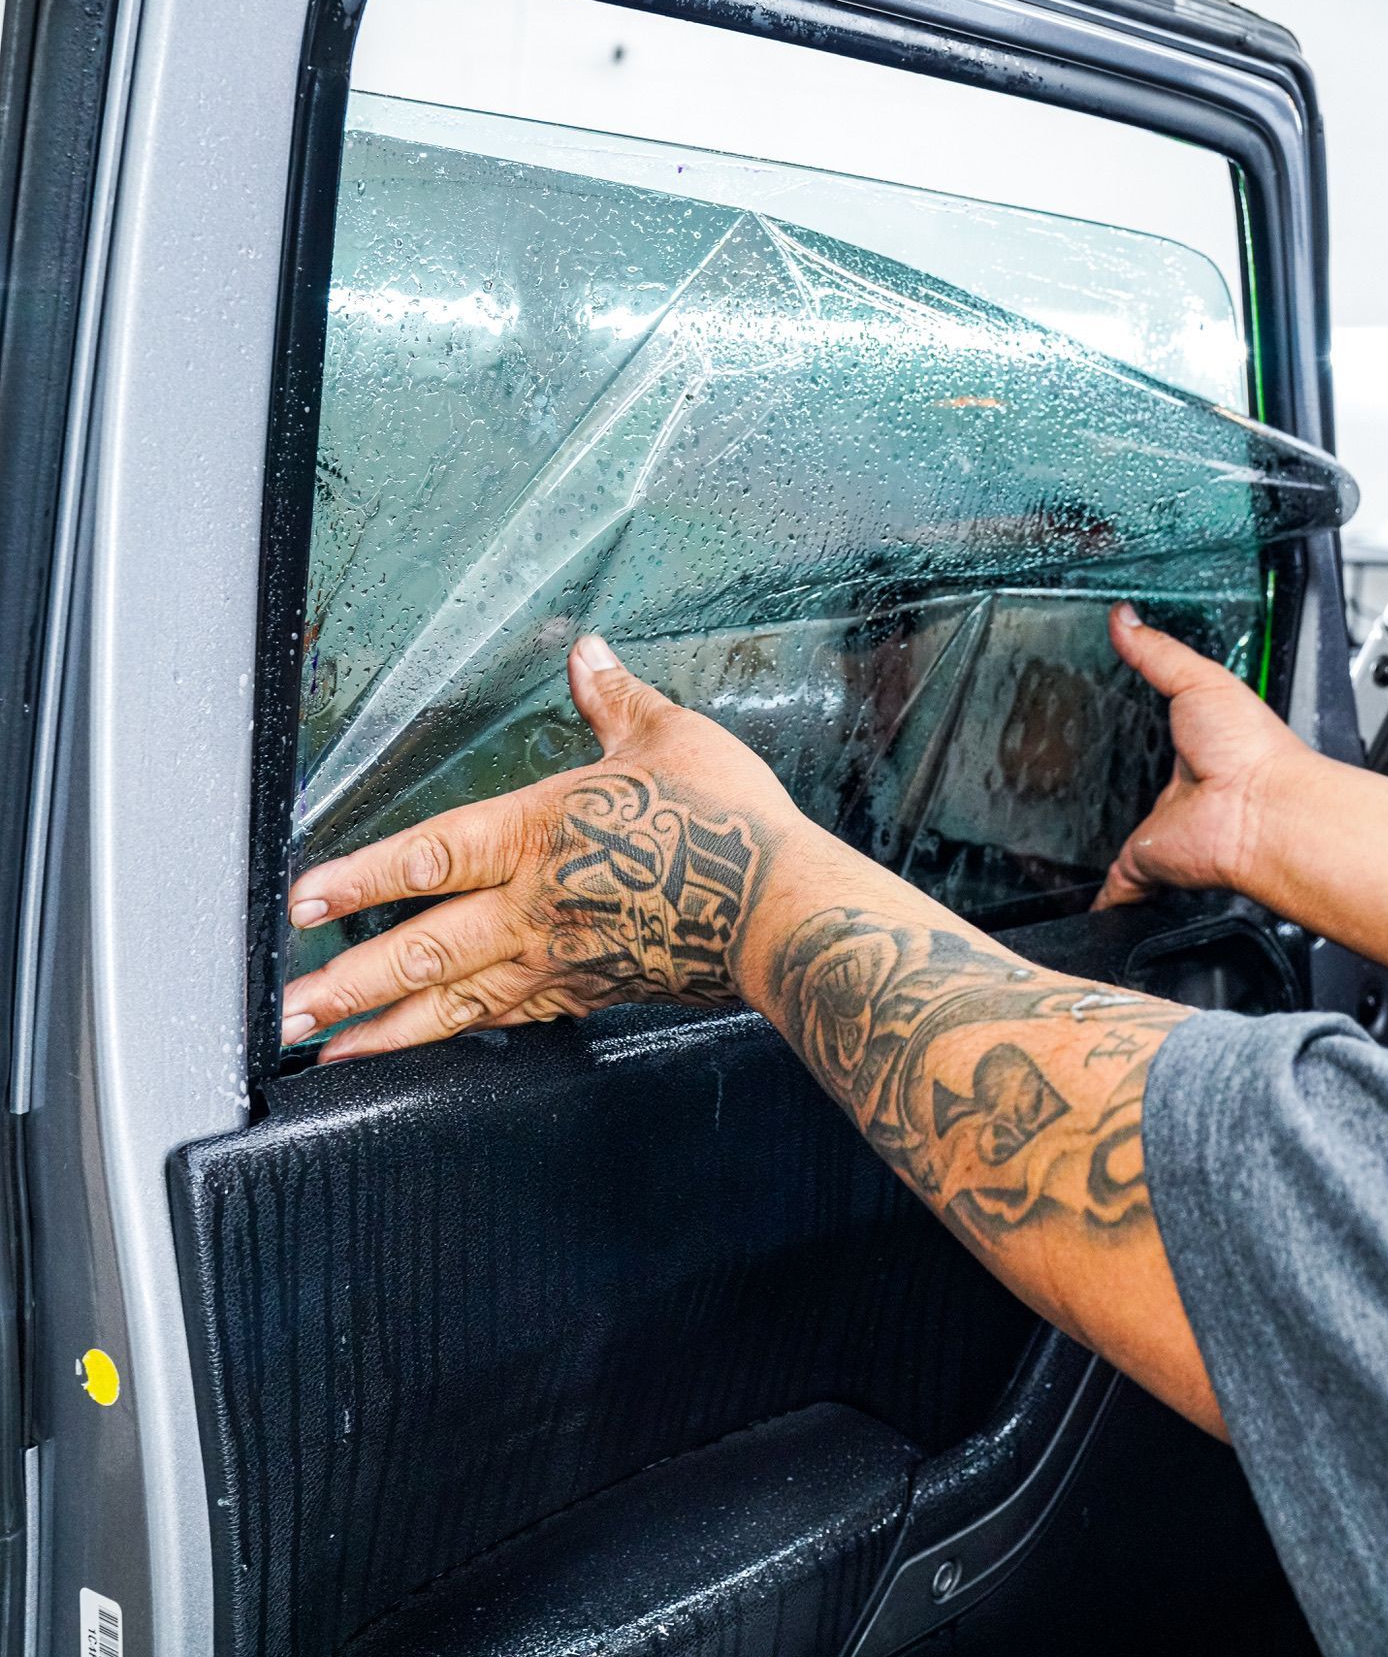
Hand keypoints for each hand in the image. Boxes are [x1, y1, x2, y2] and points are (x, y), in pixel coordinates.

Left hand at [281, 637, 800, 1061]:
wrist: (780, 911)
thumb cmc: (727, 823)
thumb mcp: (666, 736)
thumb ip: (612, 698)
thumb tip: (586, 651)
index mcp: (538, 831)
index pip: (426, 856)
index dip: (359, 879)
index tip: (301, 903)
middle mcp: (534, 905)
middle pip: (422, 952)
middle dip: (348, 986)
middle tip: (286, 1013)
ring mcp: (560, 958)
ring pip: (455, 1002)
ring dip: (387, 1031)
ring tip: (331, 1057)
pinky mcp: (593, 991)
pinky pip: (512, 1019)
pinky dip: (463, 1035)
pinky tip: (437, 1046)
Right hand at [1094, 603, 1315, 909]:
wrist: (1264, 811)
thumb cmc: (1252, 750)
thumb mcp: (1199, 680)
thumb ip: (1156, 651)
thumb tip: (1123, 616)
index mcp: (1190, 746)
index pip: (1151, 735)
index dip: (1129, 729)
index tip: (1103, 717)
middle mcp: (1175, 792)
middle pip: (1130, 787)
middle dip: (1106, 786)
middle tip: (1073, 778)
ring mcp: (1159, 830)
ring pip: (1117, 836)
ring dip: (1097, 838)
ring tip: (1066, 833)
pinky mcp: (1145, 863)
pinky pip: (1115, 886)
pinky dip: (1099, 898)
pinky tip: (1084, 901)